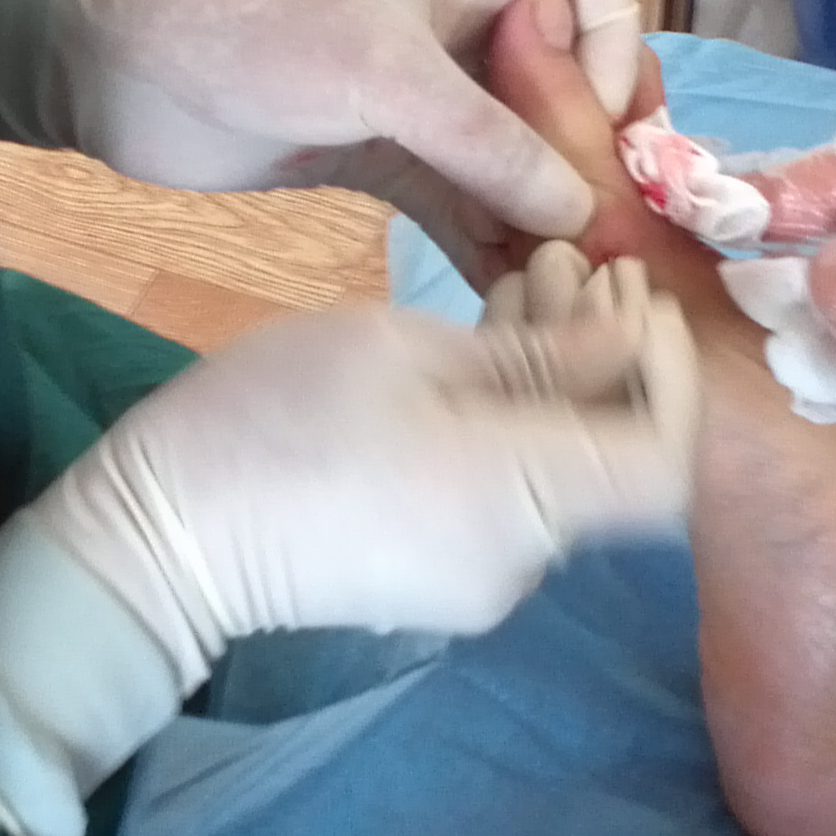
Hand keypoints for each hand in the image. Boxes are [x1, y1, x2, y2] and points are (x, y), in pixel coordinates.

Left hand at [0, 0, 656, 286]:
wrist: (117, 65)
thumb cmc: (253, 27)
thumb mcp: (383, 74)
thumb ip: (487, 141)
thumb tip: (581, 210)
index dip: (616, 48)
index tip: (606, 123)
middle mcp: (456, 31)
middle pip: (566, 87)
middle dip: (593, 154)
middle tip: (609, 233)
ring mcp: (418, 101)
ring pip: (514, 156)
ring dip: (543, 214)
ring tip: (572, 286)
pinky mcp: (377, 159)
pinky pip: (457, 203)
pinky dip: (486, 243)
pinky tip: (512, 298)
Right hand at [0, 290, 695, 835]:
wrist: (161, 539)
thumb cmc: (272, 418)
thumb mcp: (403, 347)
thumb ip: (537, 349)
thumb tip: (629, 335)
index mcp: (522, 501)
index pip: (668, 457)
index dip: (674, 372)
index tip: (636, 290)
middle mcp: (524, 559)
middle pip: (617, 459)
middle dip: (614, 353)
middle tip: (578, 258)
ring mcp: (482, 577)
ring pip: (562, 467)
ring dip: (561, 375)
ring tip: (527, 279)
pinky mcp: (440, 575)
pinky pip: (510, 490)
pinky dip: (516, 417)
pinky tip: (483, 342)